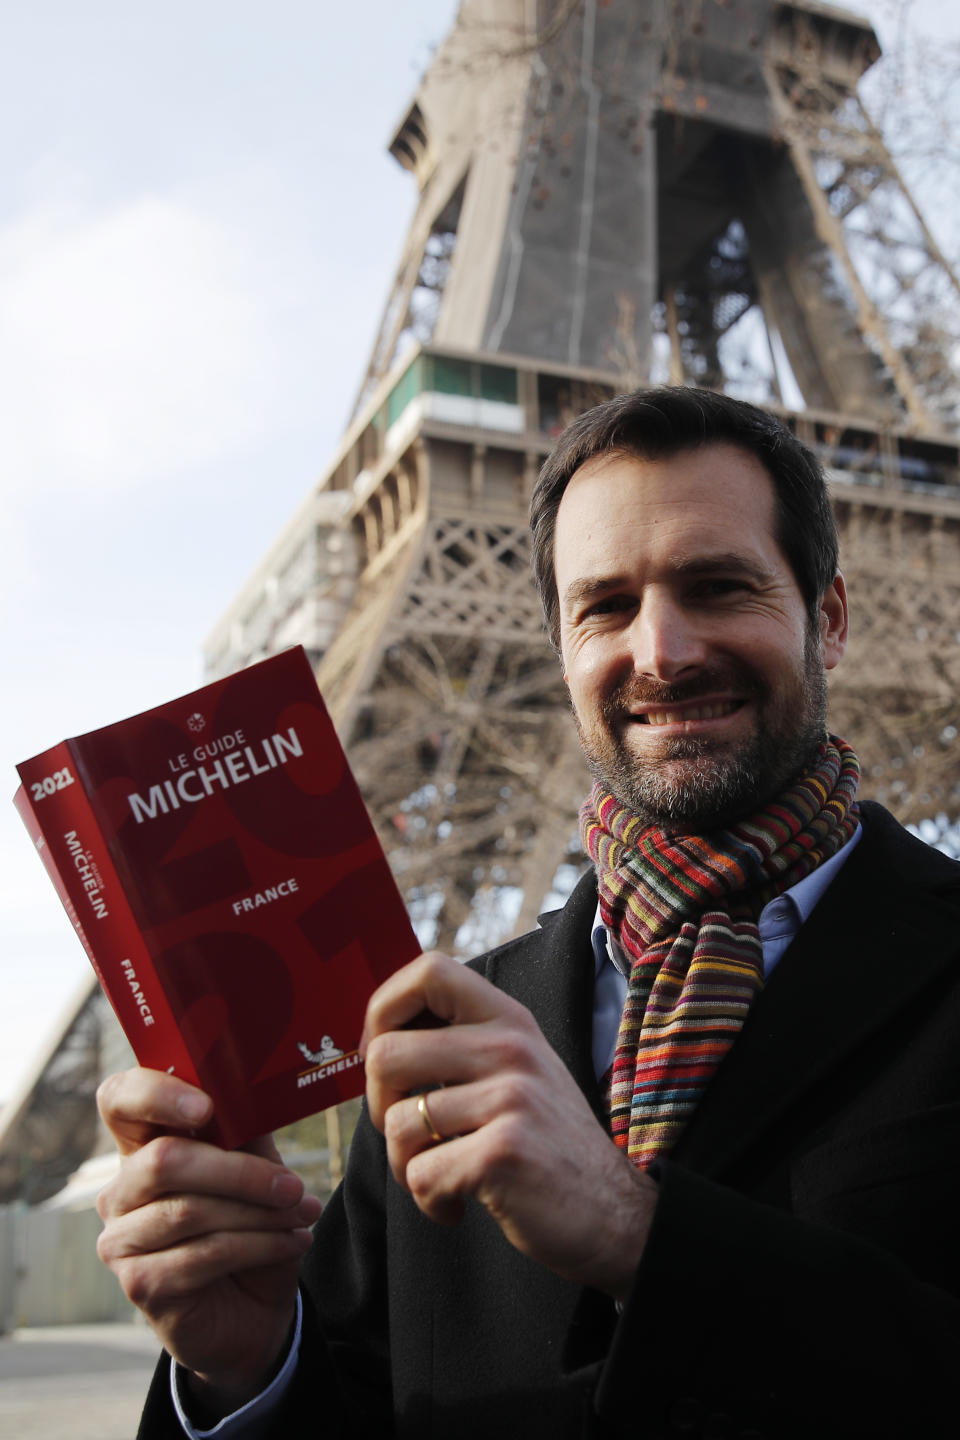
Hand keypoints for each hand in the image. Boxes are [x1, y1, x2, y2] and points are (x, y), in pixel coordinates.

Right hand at [96, 1068, 320, 1413]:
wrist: (254, 1313)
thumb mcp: (254, 1170)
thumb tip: (254, 1091)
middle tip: (293, 1185)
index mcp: (142, 1147)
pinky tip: (292, 1242)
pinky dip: (259, 1245)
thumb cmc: (249, 1228)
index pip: (120, 1100)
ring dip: (259, 1214)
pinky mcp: (138, 1283)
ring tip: (303, 1214)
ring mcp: (121, 1240)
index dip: (155, 1094)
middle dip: (240, 1171)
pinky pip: (202, 1255)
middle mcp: (120, 1191)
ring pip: (190, 1210)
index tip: (206, 1106)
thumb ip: (244, 1132)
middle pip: (165, 1159)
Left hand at [361, 953, 655, 1302]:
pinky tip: (458, 1206)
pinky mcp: (504, 1153)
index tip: (382, 1054)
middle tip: (411, 1136)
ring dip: (405, 1166)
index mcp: (509, 1020)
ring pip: (396, 1123)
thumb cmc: (547, 1145)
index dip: (383, 1009)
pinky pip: (420, 1175)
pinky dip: (428, 1202)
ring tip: (442, 1176)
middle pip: (386, 1054)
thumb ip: (463, 1044)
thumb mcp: (518, 1071)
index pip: (428, 971)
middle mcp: (512, 1048)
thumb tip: (376, 1040)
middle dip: (378, 1107)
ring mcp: (511, 1098)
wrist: (615, 1215)